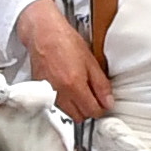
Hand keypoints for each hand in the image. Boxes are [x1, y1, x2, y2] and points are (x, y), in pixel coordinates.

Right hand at [17, 2, 113, 127]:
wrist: (43, 33)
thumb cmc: (66, 42)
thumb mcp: (91, 61)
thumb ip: (101, 84)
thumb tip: (108, 102)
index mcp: (74, 85)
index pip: (92, 111)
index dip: (101, 108)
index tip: (104, 102)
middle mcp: (60, 93)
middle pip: (79, 117)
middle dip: (89, 110)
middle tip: (93, 96)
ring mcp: (48, 94)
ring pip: (67, 114)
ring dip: (76, 108)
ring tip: (80, 91)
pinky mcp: (41, 92)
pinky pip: (56, 106)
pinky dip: (64, 103)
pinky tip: (67, 89)